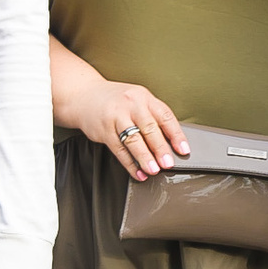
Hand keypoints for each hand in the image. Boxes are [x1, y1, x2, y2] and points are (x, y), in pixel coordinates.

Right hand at [72, 78, 186, 180]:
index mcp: (144, 97)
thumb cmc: (115, 100)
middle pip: (150, 129)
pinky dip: (130, 163)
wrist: (83, 95)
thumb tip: (170, 142)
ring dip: (145, 158)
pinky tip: (137, 172)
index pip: (165, 116)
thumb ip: (152, 116)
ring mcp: (116, 117)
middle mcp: (131, 105)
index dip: (176, 135)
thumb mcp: (136, 100)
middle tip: (168, 163)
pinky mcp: (104, 130)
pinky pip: (119, 150)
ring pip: (134, 140)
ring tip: (153, 170)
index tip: (184, 150)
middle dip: (161, 149)